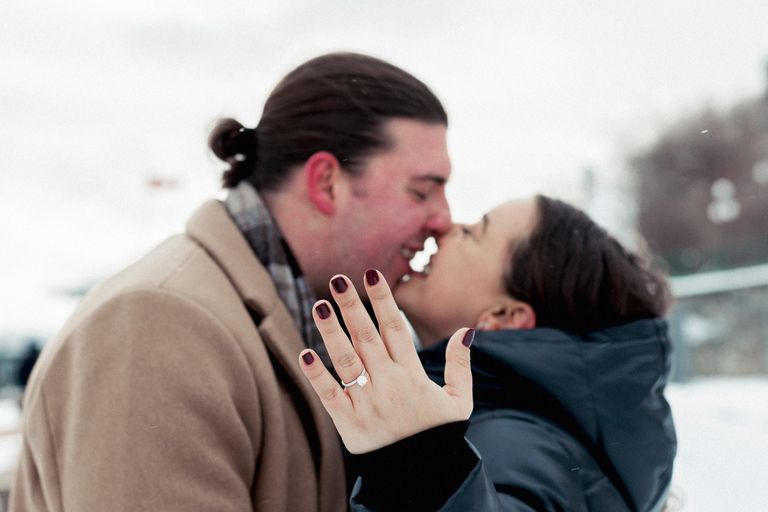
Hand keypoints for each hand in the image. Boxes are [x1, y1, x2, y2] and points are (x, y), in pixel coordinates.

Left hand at [298, 269, 473, 453]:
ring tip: (319, 306)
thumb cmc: (438, 435)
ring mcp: (367, 404)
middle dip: (352, 307)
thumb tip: (466, 331)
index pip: (395, 329)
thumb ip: (461, 366)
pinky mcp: (349, 425)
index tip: (370, 274)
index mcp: (413, 376)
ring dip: (331, 333)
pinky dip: (317, 376)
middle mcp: (388, 385)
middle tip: (337, 280)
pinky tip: (306, 354)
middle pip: (367, 338)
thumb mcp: (459, 402)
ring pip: (346, 362)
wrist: (422, 478)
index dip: (382, 300)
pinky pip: (330, 397)